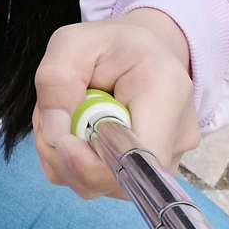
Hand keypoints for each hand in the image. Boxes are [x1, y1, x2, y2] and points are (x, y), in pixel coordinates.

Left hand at [32, 9, 200, 200]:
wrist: (142, 51)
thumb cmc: (110, 45)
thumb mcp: (72, 43)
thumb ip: (57, 80)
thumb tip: (55, 133)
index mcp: (166, 91)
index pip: (137, 158)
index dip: (91, 163)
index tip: (61, 140)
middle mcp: (178, 133)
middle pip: (118, 179)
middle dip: (67, 158)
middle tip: (50, 116)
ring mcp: (169, 158)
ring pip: (105, 185)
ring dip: (67, 159)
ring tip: (66, 116)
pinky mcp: (151, 172)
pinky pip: (105, 183)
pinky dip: (76, 164)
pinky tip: (77, 132)